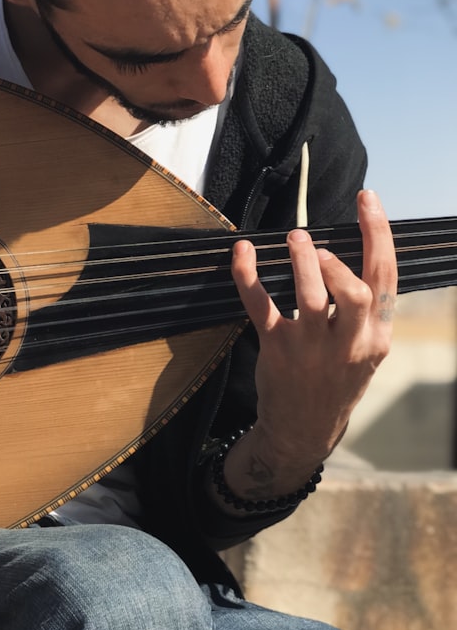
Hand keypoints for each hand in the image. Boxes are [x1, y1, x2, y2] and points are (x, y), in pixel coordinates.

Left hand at [227, 190, 396, 493]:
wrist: (303, 429)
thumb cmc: (334, 378)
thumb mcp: (364, 349)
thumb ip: (364, 308)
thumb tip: (349, 250)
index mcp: (377, 335)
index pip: (386, 278)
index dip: (378, 235)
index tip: (367, 200)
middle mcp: (349, 342)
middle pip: (357, 294)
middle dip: (339, 262)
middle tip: (315, 240)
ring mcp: (311, 348)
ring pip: (311, 300)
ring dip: (300, 265)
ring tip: (293, 238)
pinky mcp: (277, 350)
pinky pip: (261, 307)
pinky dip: (248, 277)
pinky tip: (242, 253)